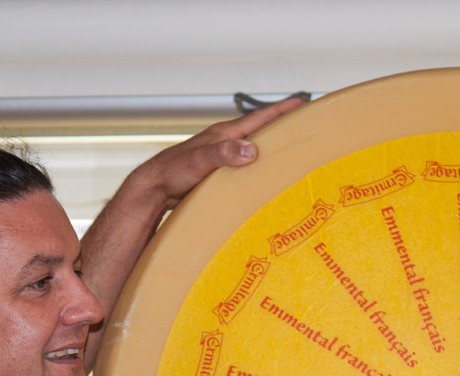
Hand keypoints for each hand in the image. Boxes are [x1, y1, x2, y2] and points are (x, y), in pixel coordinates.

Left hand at [128, 96, 305, 211]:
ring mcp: (223, 158)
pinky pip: (245, 168)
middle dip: (282, 128)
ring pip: (253, 151)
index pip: (259, 119)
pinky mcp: (219, 174)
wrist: (154, 188)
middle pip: (260, 132)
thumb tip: (251, 149)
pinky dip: (257, 169)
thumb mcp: (200, 160)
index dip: (281, 110)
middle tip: (305, 128)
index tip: (302, 103)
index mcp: (225, 134)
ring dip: (271, 150)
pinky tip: (264, 180)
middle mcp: (226, 143)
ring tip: (291, 154)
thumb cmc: (173, 171)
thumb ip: (224, 153)